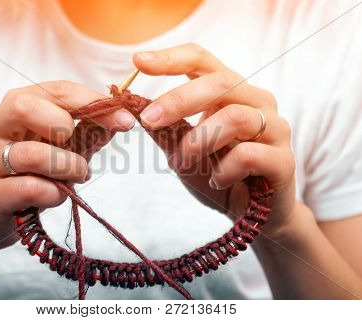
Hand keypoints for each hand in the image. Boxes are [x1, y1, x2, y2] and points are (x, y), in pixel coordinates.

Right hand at [0, 81, 134, 249]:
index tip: (125, 119)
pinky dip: (55, 194)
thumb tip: (120, 118)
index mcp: (16, 106)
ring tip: (78, 176)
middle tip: (78, 149)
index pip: (56, 90)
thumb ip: (89, 132)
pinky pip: (30, 188)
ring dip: (67, 167)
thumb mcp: (64, 147)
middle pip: (24, 106)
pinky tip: (57, 195)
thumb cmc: (31, 172)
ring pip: (31, 154)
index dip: (93, 102)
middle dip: (63, 127)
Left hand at [133, 43, 296, 238]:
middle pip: (220, 83)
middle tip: (149, 120)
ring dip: (199, 142)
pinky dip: (223, 170)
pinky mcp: (284, 160)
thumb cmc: (218, 176)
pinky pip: (249, 155)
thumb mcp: (183, 152)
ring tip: (182, 164)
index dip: (171, 58)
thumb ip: (164, 131)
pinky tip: (217, 180)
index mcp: (231, 93)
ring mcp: (275, 129)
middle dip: (178, 100)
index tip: (138, 62)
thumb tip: (132, 108)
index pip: (203, 62)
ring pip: (235, 118)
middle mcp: (257, 102)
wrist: (252, 215)